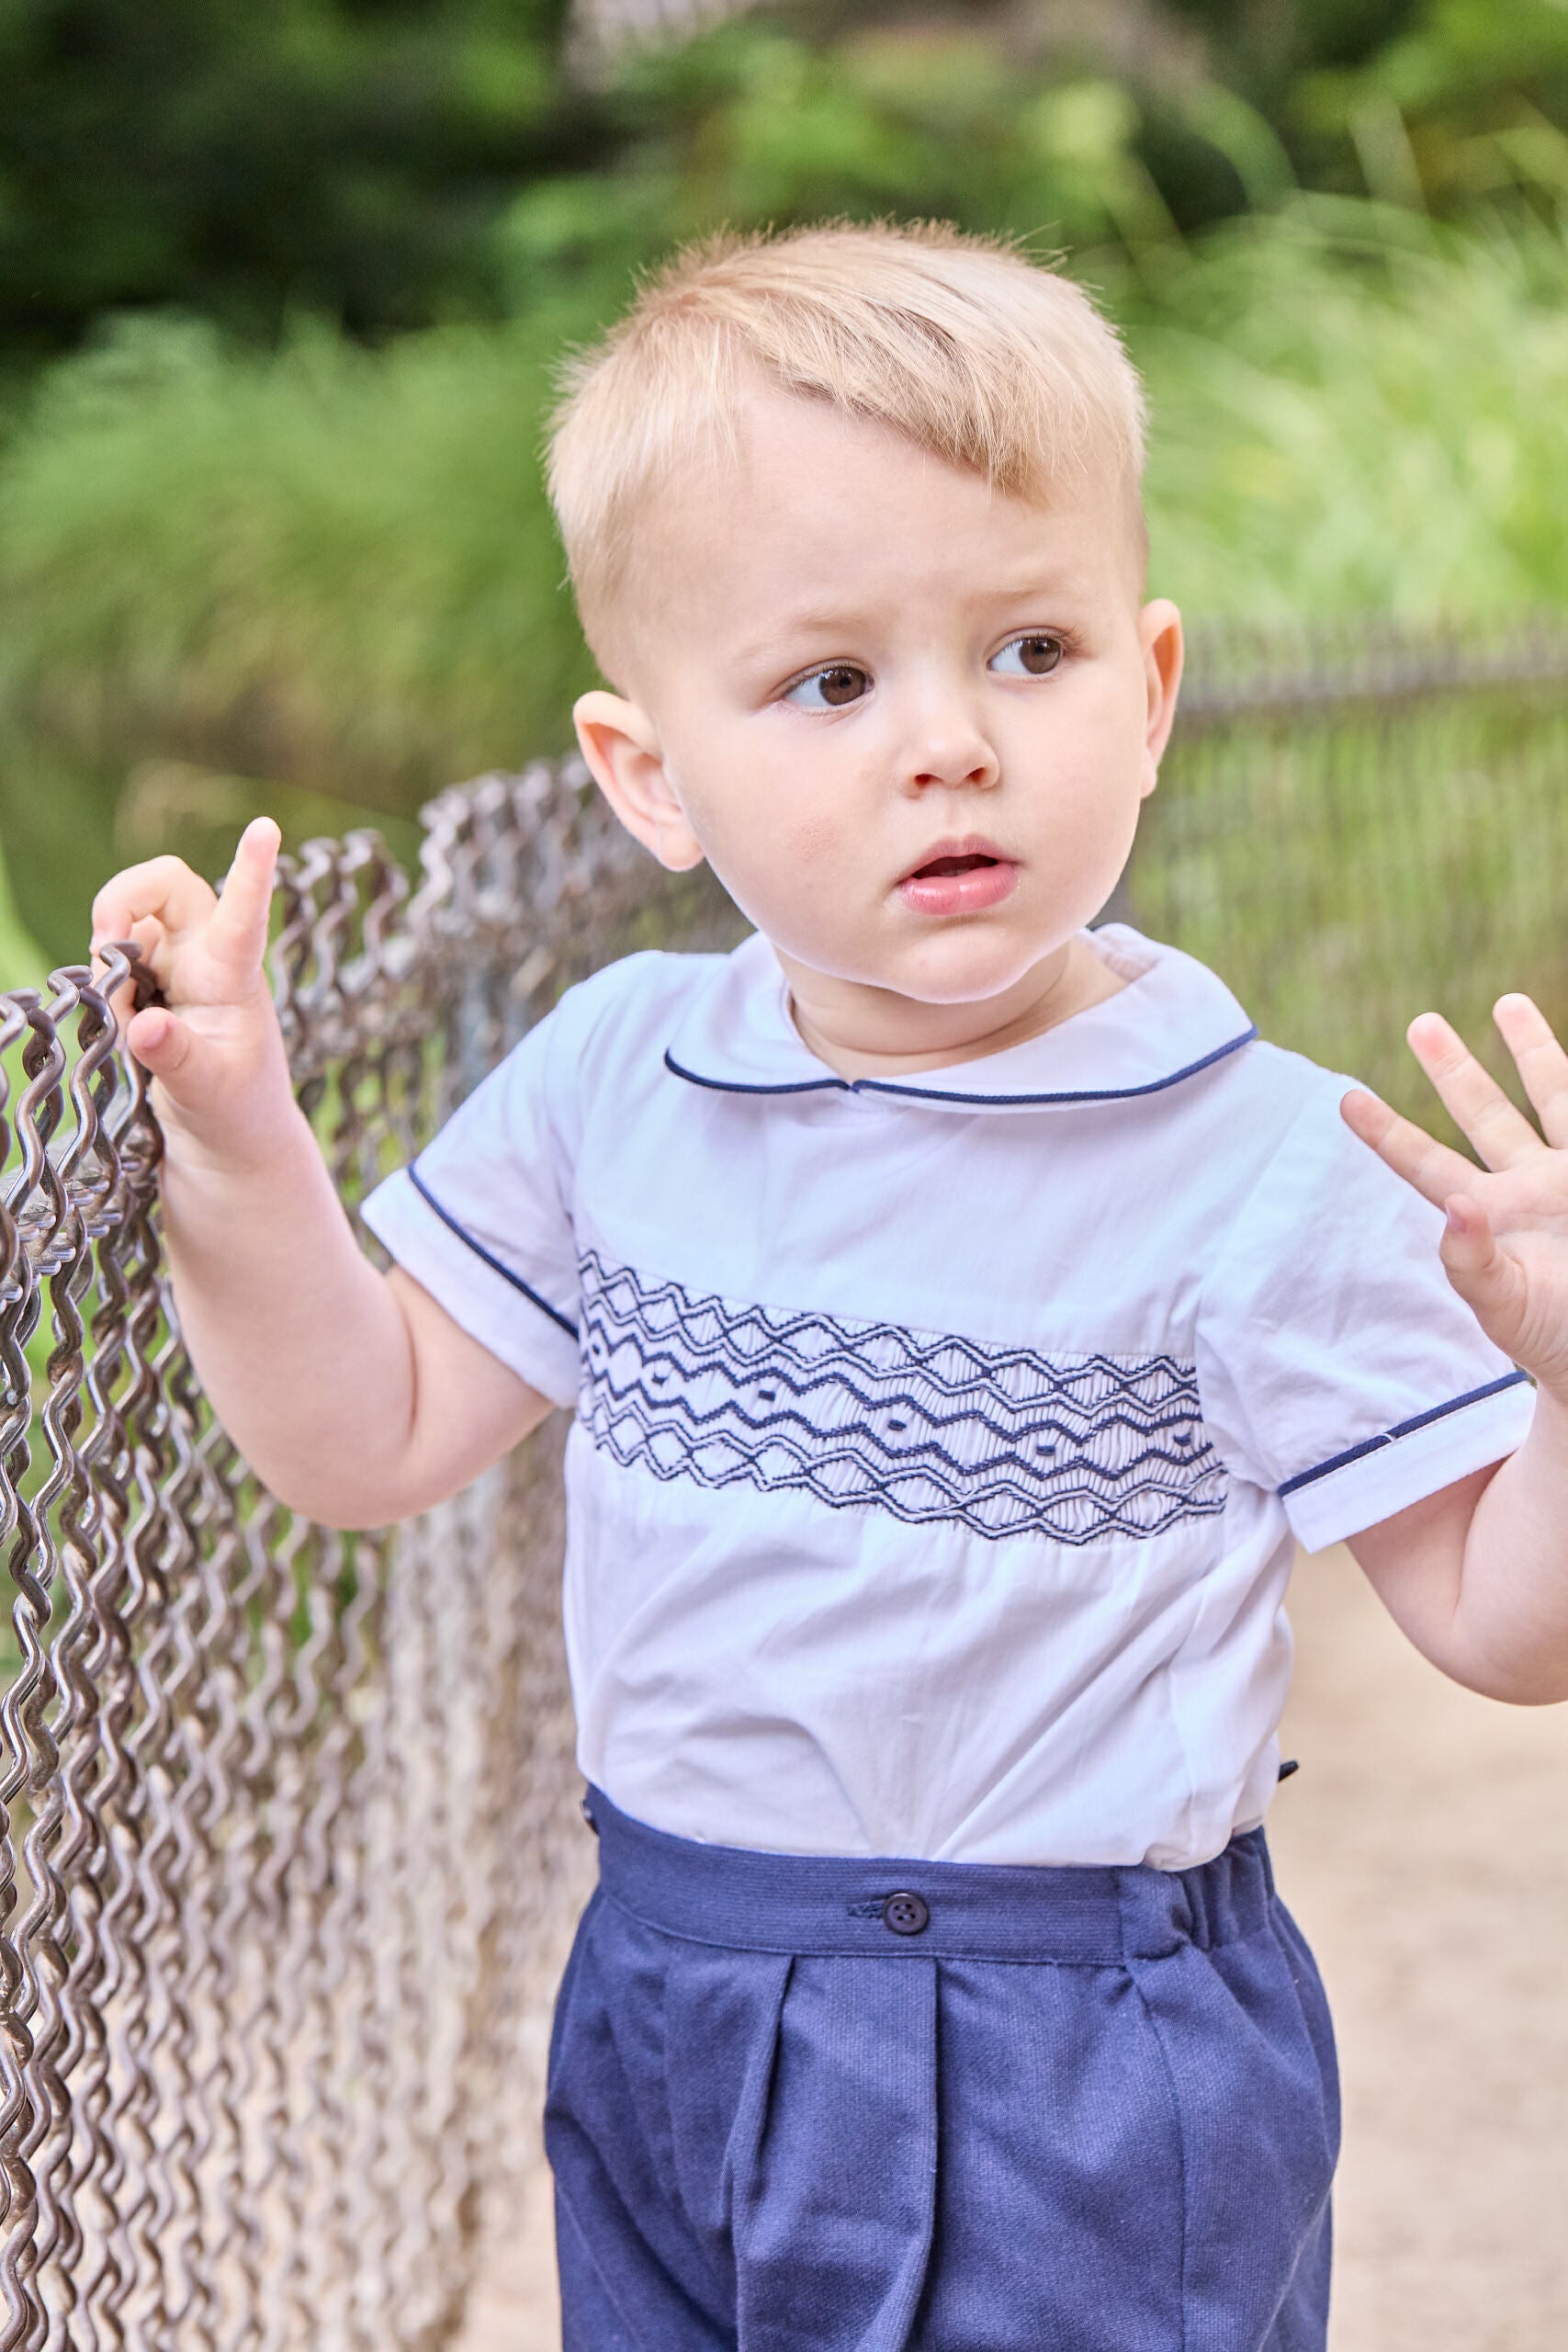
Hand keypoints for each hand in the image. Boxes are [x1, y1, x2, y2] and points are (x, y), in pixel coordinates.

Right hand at [91, 818, 296, 1163]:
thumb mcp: (208, 1092)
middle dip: (121, 899)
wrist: (225, 1140)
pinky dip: (100, 988)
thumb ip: (176, 1058)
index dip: (251, 870)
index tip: (267, 827)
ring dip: (107, 963)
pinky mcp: (144, 980)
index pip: (243, 914)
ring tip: (125, 1025)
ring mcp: (173, 965)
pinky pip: (107, 959)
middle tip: (104, 952)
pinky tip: (120, 1028)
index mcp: (234, 976)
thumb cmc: (235, 1111)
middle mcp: (205, 957)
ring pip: (125, 922)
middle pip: (165, 882)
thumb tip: (144, 1024)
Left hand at [1342, 995, 1567, 1397]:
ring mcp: (1567, 1177)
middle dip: (1454, 1068)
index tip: (1345, 1100)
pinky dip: (1567, 1081)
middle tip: (1421, 1023)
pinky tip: (1564, 1053)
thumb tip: (1456, 1206)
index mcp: (1485, 1215)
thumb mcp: (1505, 1306)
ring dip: (1532, 1050)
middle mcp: (1524, 1186)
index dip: (1387, 1133)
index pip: (1424, 1164)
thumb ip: (1472, 1261)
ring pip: (1550, 1098)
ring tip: (1505, 1001)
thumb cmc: (1551, 1339)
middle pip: (1482, 1113)